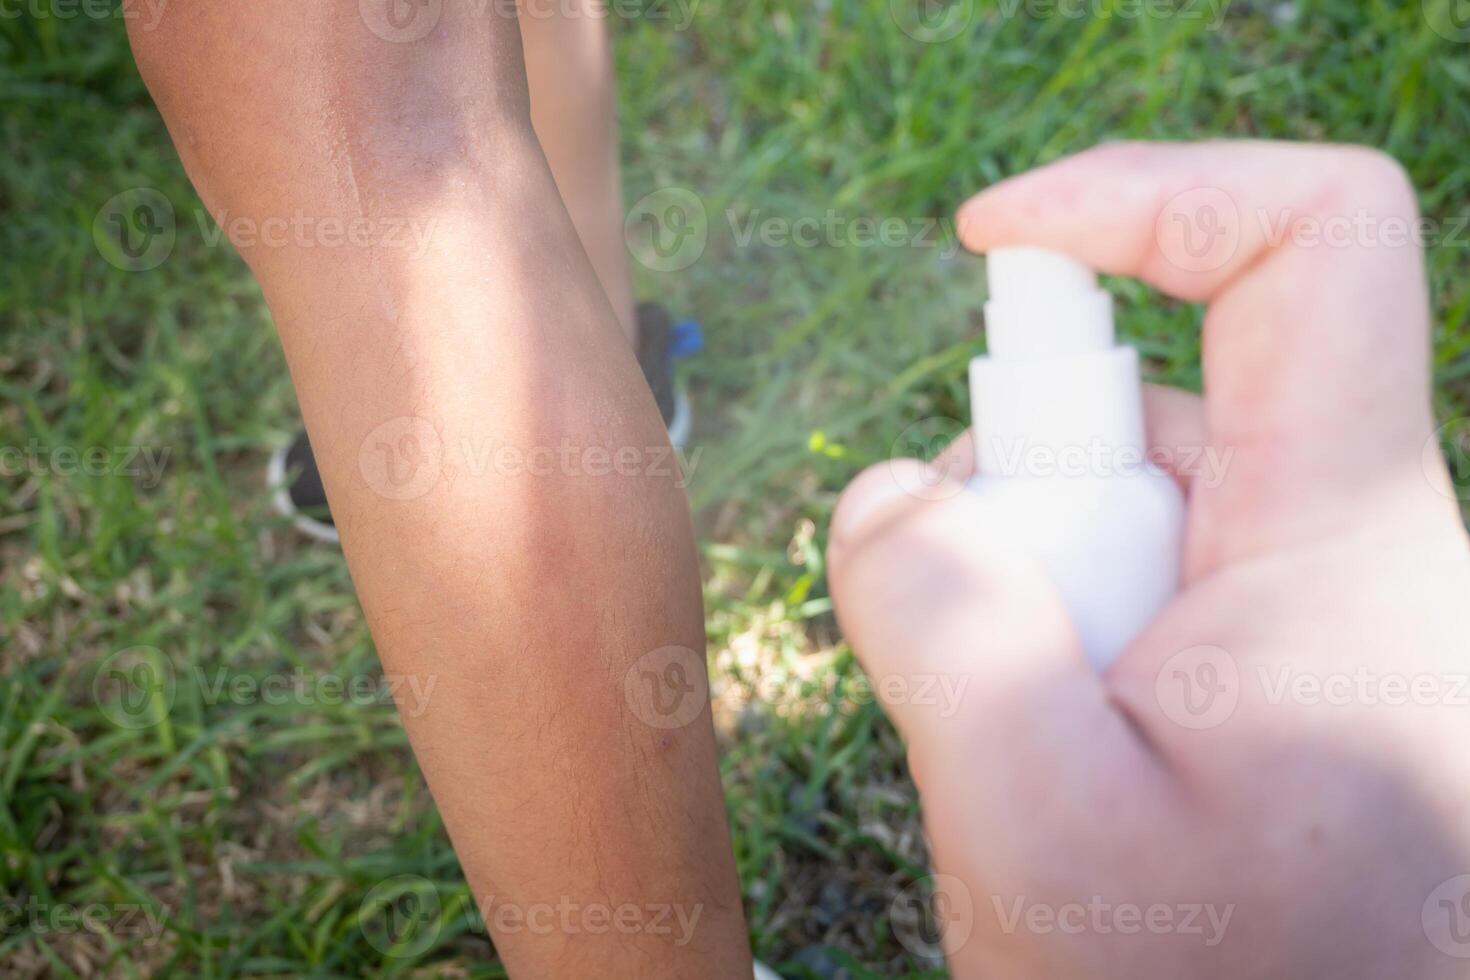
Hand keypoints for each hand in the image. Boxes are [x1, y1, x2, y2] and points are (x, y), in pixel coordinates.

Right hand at [827, 141, 1469, 977]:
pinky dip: (1053, 629)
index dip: (1149, 191)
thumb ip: (940, 623)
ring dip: (1026, 585)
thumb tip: (898, 494)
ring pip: (1127, 501)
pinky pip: (1135, 577)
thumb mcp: (1035, 825)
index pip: (1310, 243)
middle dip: (1020, 497)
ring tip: (1017, 749)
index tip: (993, 240)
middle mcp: (1349, 549)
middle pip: (1154, 399)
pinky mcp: (1270, 662)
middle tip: (985, 660)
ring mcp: (1310, 609)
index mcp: (1341, 543)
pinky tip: (1046, 752)